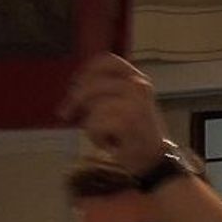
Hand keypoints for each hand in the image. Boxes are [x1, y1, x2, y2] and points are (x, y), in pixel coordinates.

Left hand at [58, 54, 168, 175]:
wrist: (156, 160)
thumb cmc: (137, 134)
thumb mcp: (127, 104)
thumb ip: (108, 91)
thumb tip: (77, 87)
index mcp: (138, 79)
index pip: (108, 61)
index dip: (87, 71)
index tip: (76, 84)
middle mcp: (138, 86)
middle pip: (92, 85)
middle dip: (75, 100)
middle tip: (65, 113)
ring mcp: (134, 103)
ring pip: (92, 108)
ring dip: (91, 125)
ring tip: (105, 135)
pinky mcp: (127, 121)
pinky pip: (95, 125)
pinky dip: (96, 137)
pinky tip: (109, 144)